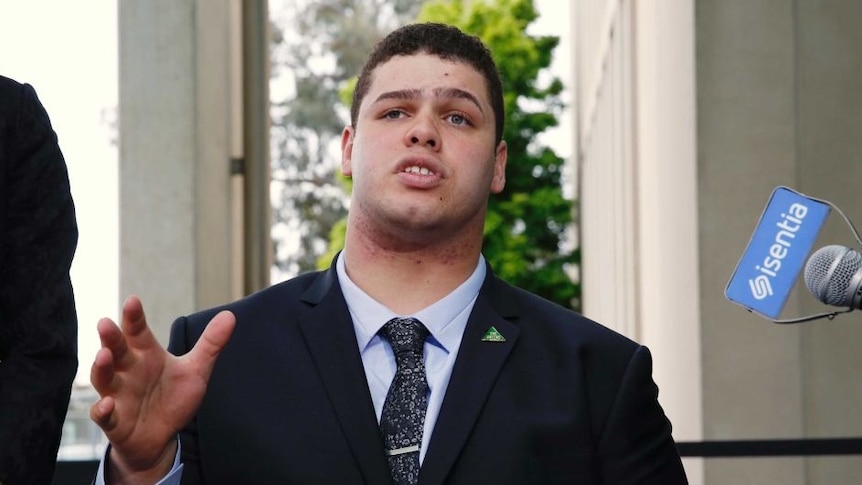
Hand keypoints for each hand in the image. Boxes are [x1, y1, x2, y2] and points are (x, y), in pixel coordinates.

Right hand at [90, 296, 234, 482]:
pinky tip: (107, 404)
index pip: (138, 332)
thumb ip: (210, 344)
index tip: (133, 301)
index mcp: (146, 355)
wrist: (161, 438)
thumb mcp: (196, 370)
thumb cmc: (173, 398)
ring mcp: (118, 395)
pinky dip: (103, 409)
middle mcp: (128, 371)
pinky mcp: (114, 421)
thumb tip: (230, 315)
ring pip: (104, 378)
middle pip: (116, 350)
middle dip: (111, 338)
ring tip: (104, 355)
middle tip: (106, 323)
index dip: (134, 318)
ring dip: (102, 367)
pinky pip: (104, 415)